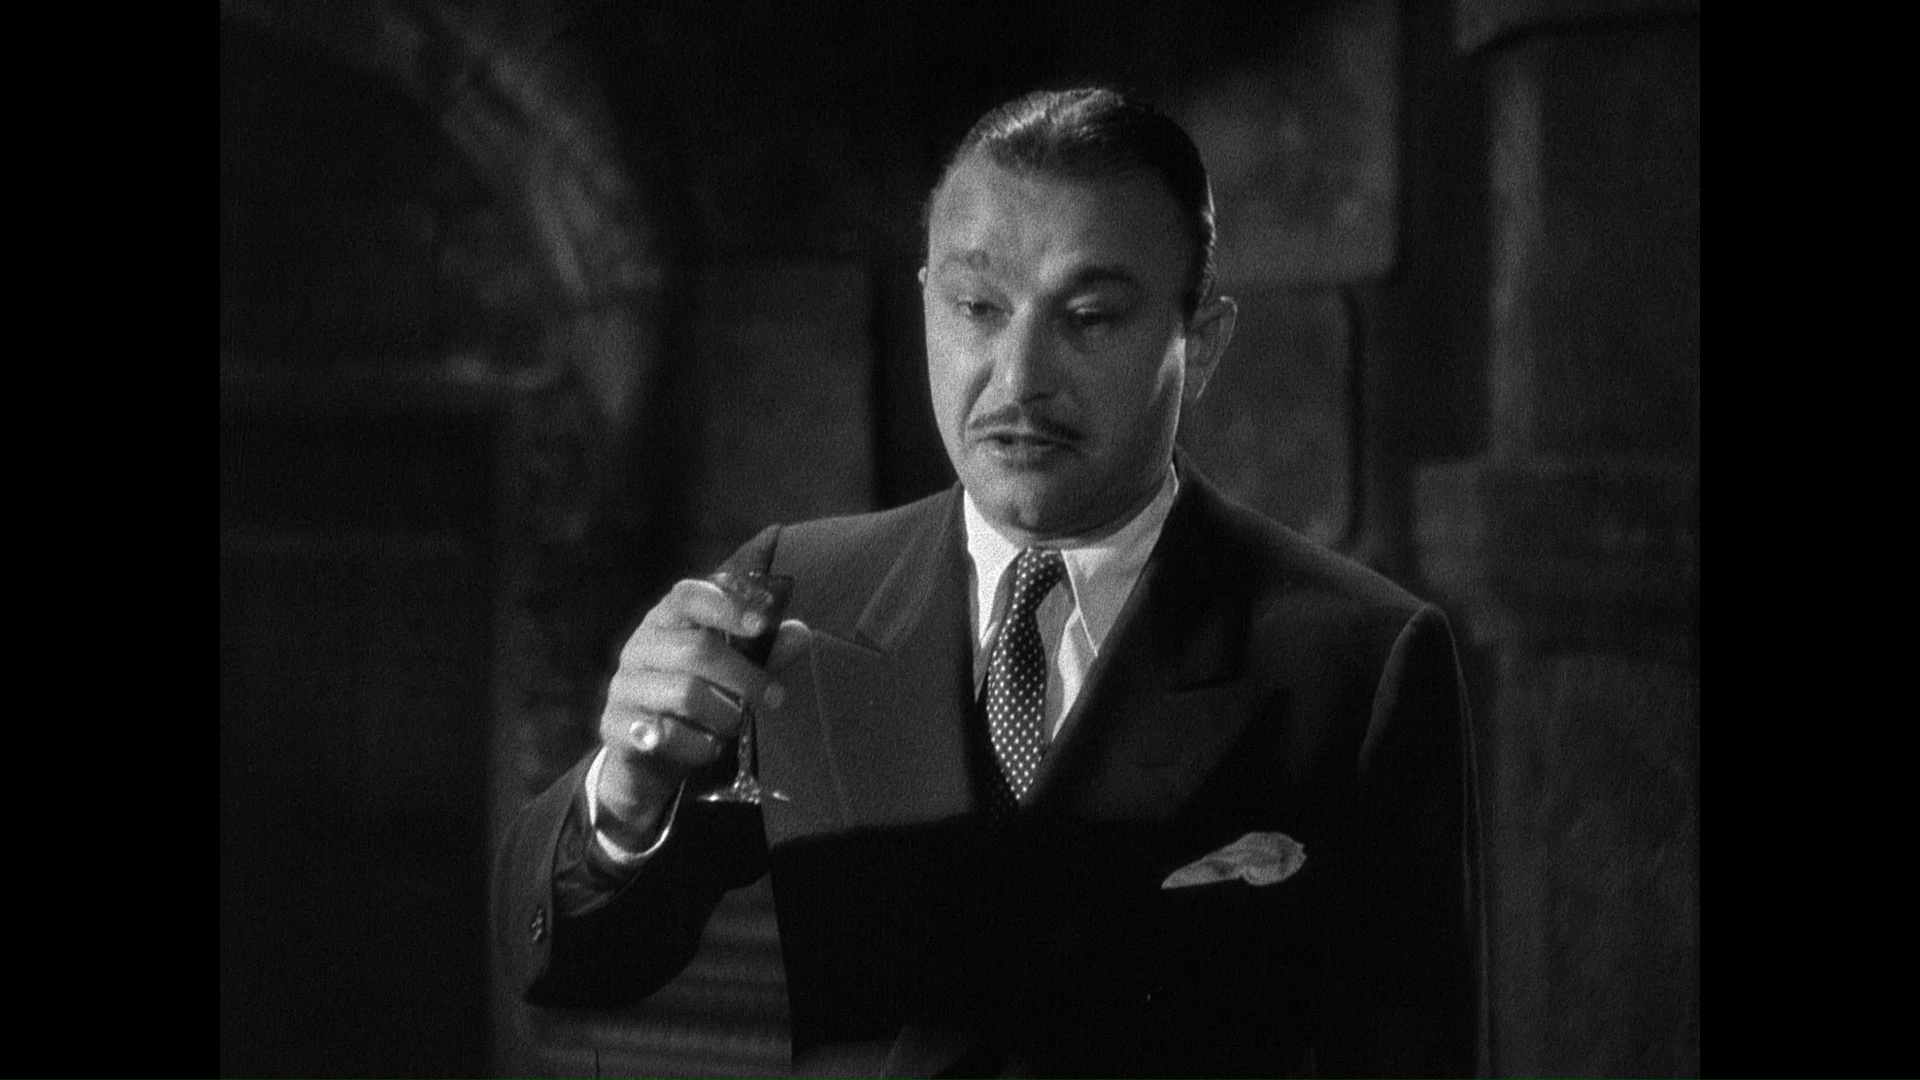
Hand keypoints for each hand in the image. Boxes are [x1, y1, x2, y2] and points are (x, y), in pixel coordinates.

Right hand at [594, 577, 808, 846]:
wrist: (644, 762)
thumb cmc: (694, 705)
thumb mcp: (731, 677)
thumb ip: (763, 654)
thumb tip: (800, 633)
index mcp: (666, 622)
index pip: (688, 597)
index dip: (726, 606)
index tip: (762, 624)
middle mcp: (639, 648)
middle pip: (696, 650)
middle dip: (745, 676)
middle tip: (774, 698)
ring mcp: (623, 687)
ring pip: (685, 694)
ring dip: (724, 714)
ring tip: (735, 726)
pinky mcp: (615, 727)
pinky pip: (666, 735)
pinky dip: (699, 745)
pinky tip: (709, 748)